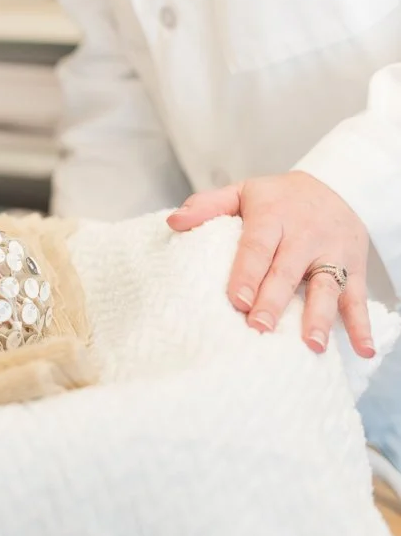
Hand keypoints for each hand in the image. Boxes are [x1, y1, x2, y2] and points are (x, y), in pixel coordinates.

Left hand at [167, 171, 374, 358]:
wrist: (335, 185)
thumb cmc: (277, 198)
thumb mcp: (243, 192)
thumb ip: (208, 205)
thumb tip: (174, 221)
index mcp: (274, 217)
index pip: (257, 247)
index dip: (247, 273)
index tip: (235, 300)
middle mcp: (305, 235)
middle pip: (288, 271)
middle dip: (274, 300)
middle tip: (259, 327)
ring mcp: (333, 253)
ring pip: (327, 286)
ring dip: (320, 317)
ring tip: (310, 345)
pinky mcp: (355, 268)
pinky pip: (358, 298)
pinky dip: (361, 324)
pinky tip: (362, 350)